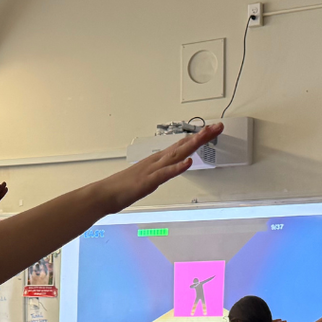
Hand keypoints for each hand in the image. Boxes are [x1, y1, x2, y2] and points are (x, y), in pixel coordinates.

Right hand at [96, 123, 223, 212]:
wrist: (103, 194)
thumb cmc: (121, 188)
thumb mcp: (145, 178)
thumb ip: (157, 173)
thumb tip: (166, 170)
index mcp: (156, 160)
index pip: (180, 146)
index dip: (196, 137)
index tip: (210, 130)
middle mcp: (156, 161)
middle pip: (182, 146)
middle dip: (201, 136)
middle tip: (217, 126)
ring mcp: (152, 170)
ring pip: (176, 155)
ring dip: (193, 145)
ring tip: (207, 136)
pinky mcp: (148, 182)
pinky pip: (165, 174)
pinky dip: (177, 167)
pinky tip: (188, 162)